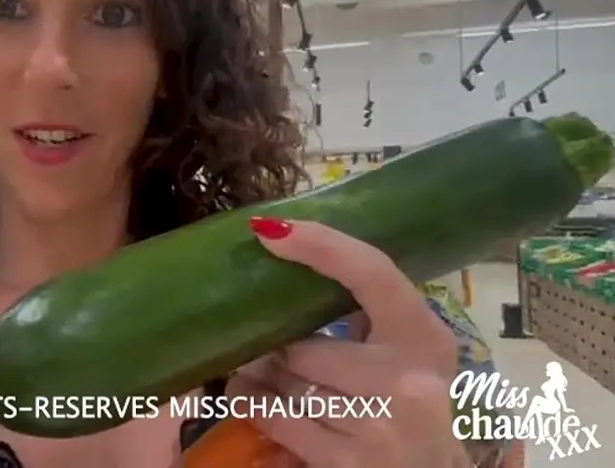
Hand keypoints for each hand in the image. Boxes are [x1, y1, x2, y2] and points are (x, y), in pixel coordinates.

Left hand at [225, 218, 466, 467]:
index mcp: (424, 337)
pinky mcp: (347, 461)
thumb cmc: (409, 402)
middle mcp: (408, 380)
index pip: (371, 273)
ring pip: (283, 383)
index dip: (320, 246)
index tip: (268, 231)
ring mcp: (379, 424)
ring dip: (257, 376)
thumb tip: (289, 253)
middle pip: (304, 347)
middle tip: (261, 345)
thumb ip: (365, 311)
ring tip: (254, 371)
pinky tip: (252, 399)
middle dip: (273, 347)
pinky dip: (254, 406)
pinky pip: (275, 419)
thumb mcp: (406, 350)